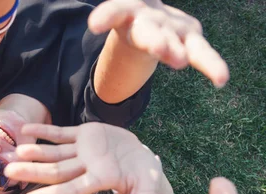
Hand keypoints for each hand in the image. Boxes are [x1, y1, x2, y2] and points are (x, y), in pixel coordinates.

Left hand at [3, 122, 165, 193]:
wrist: (146, 160)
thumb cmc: (147, 182)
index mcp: (98, 181)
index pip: (69, 191)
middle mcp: (85, 167)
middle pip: (55, 171)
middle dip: (32, 172)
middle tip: (8, 171)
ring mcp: (83, 151)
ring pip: (54, 152)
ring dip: (35, 152)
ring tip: (16, 151)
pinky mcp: (85, 134)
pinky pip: (61, 133)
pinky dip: (45, 130)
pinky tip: (26, 129)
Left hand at [88, 0, 228, 87]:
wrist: (150, 13)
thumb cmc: (129, 22)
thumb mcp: (114, 22)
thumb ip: (104, 29)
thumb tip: (74, 78)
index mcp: (126, 13)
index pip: (114, 12)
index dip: (105, 17)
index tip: (94, 25)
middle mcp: (151, 17)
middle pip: (151, 31)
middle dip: (156, 40)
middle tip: (160, 50)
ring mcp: (172, 26)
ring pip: (175, 40)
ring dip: (176, 51)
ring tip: (178, 63)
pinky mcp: (191, 35)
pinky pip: (202, 53)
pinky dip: (211, 65)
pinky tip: (221, 79)